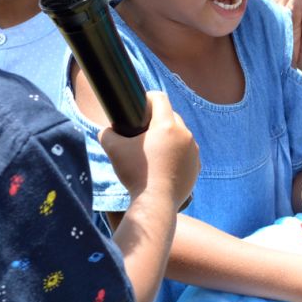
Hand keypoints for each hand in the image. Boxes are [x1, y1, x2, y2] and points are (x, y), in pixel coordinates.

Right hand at [100, 91, 197, 209]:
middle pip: (172, 116)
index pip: (160, 99)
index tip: (140, 104)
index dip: (148, 98)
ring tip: (154, 146)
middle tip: (143, 127)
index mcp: (167, 126)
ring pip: (181, 135)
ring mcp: (193, 151)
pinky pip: (186, 152)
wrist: (155, 203)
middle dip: (158, 119)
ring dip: (169, 136)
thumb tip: (105, 130)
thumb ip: (106, 134)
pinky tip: (165, 161)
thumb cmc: (135, 174)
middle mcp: (185, 135)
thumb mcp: (114, 150)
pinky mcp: (196, 166)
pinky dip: (177, 153)